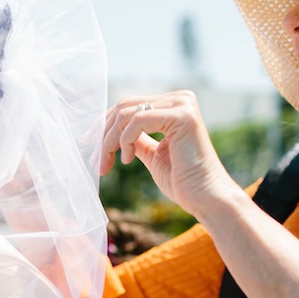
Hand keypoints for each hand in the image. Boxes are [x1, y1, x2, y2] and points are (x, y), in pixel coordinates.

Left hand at [101, 91, 235, 218]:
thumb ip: (137, 140)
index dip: (104, 127)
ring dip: (110, 142)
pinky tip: (128, 161)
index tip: (91, 150)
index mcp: (174, 105)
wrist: (207, 199)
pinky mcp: (183, 116)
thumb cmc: (183, 182)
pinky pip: (137, 120)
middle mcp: (180, 99)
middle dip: (103, 135)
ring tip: (109, 165)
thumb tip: (113, 132)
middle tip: (96, 162)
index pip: (128, 106)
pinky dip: (125, 141)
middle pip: (124, 106)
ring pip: (126, 113)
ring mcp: (183, 104)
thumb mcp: (152, 155)